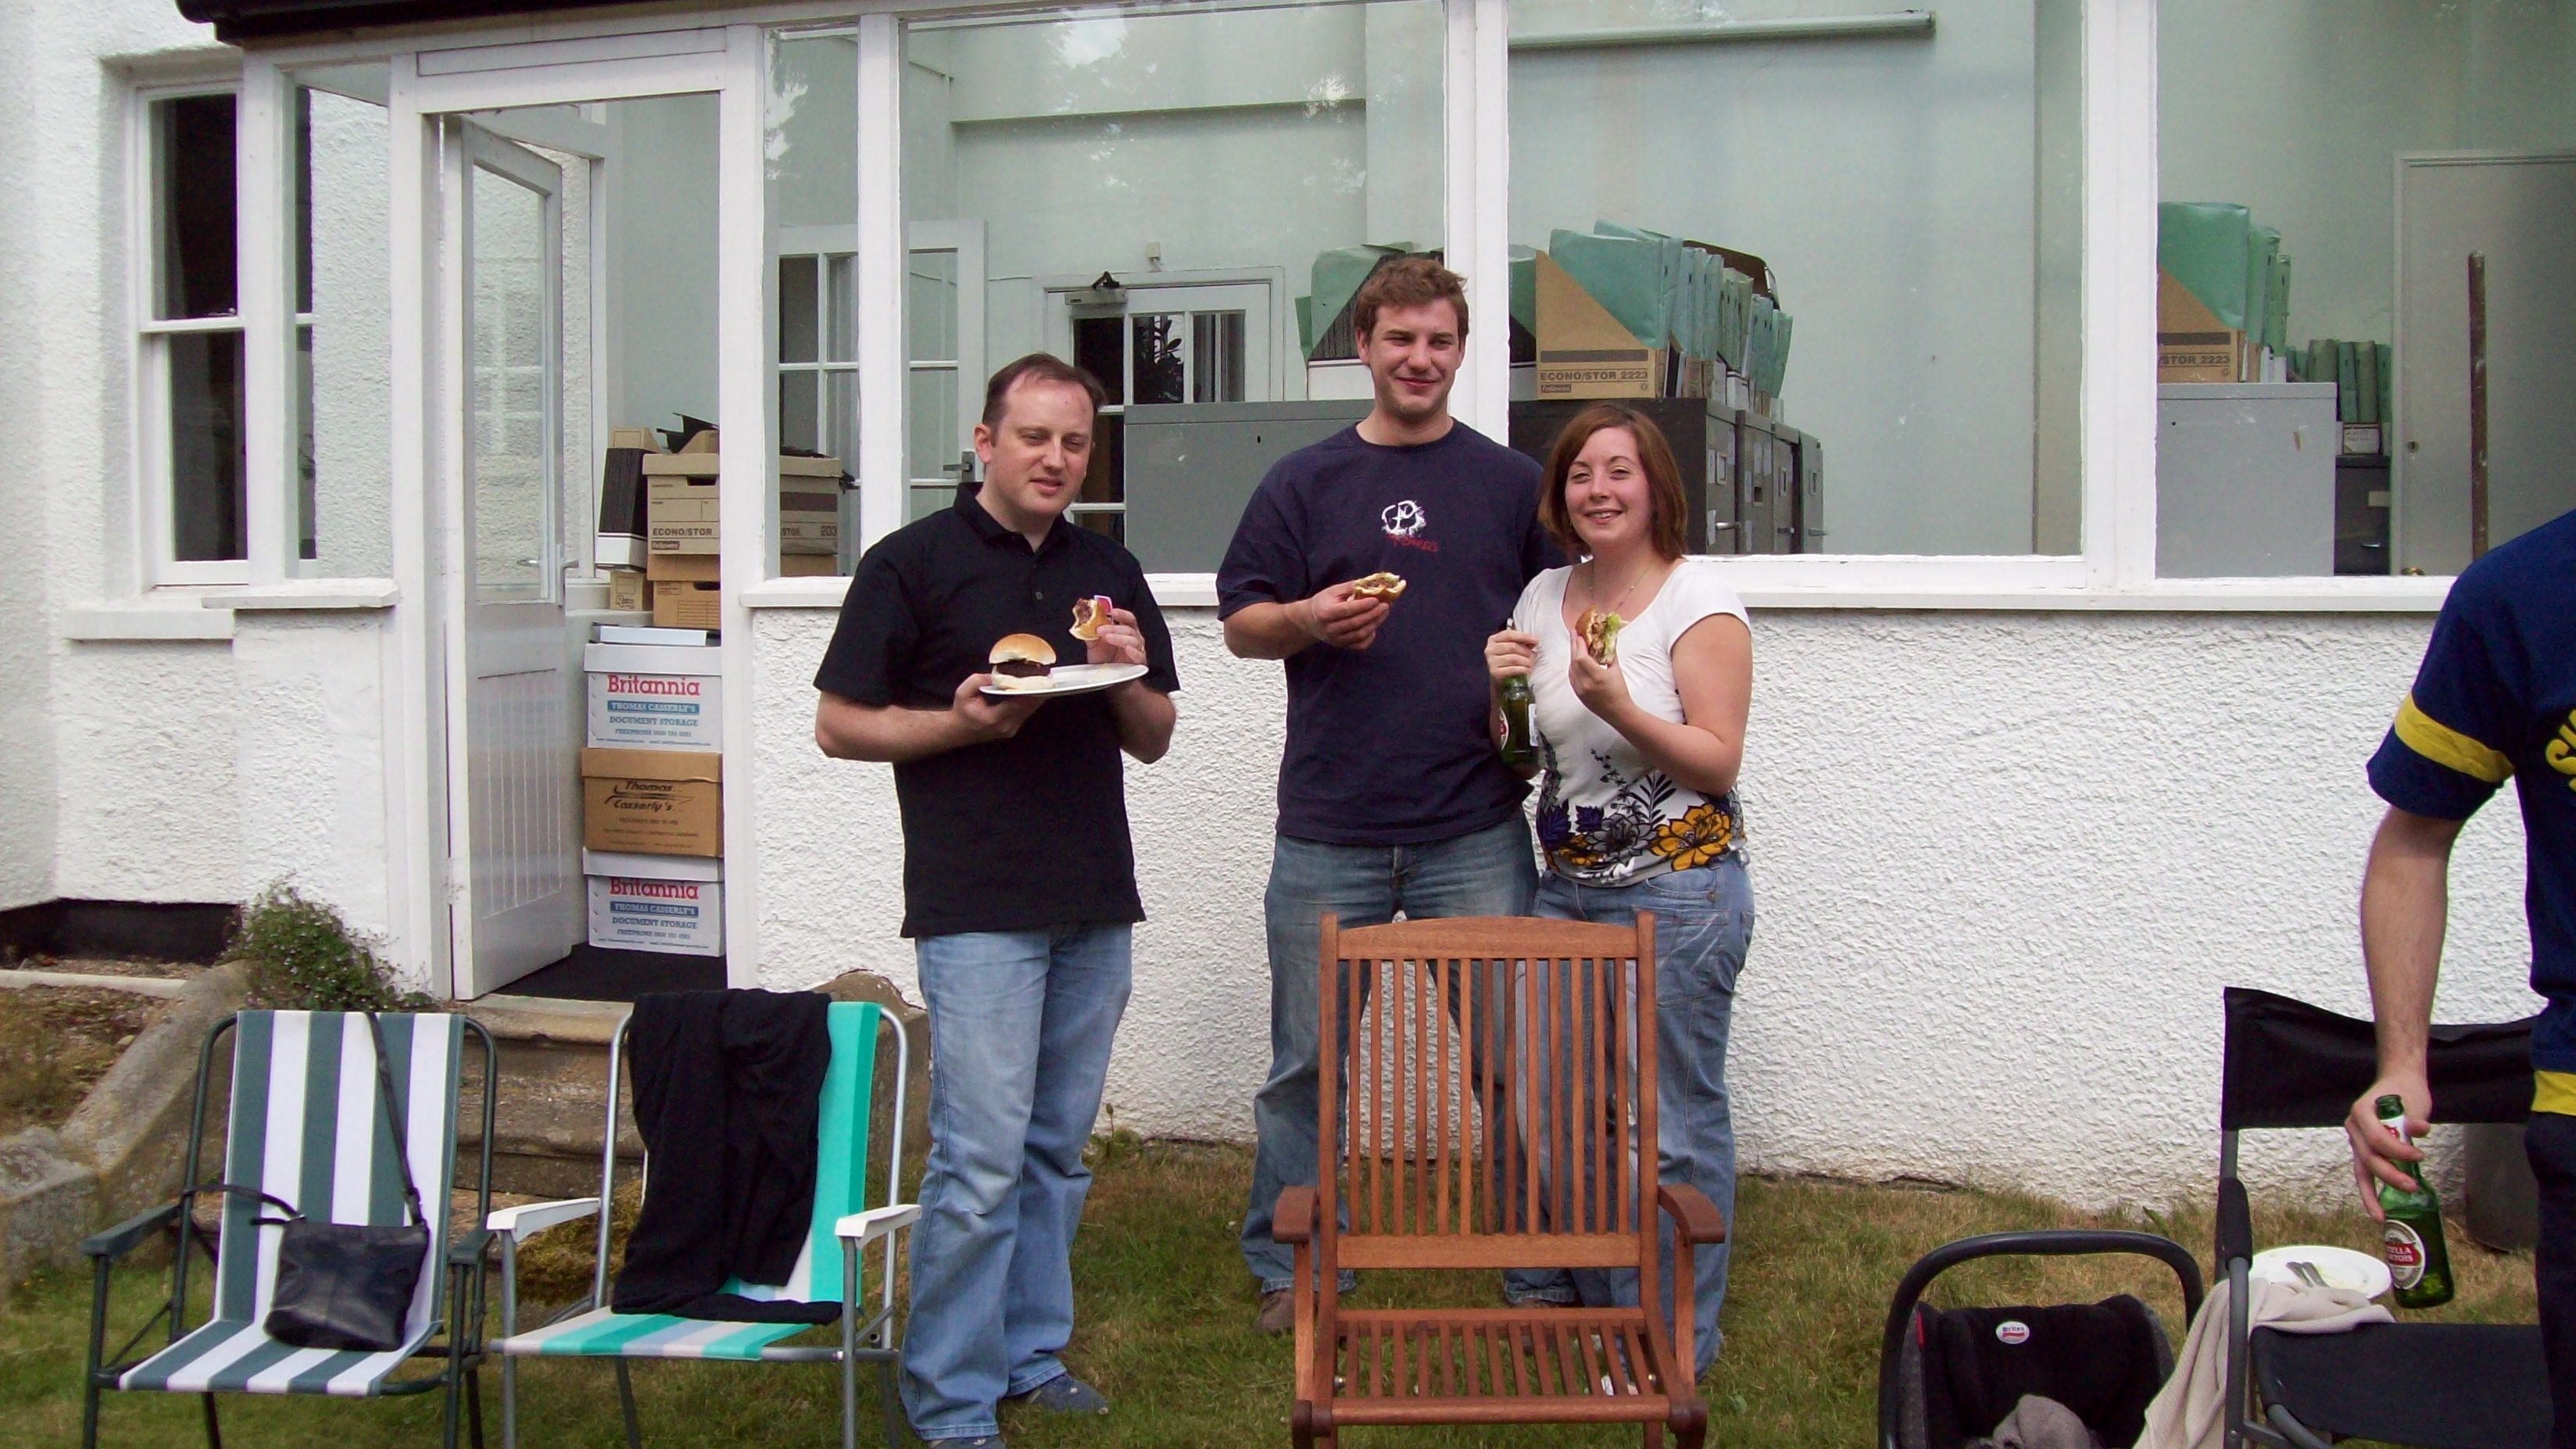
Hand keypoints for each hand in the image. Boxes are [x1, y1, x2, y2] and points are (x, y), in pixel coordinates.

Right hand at [951, 672, 1044, 743]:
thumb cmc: (962, 711)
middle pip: (1028, 707)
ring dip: (1037, 697)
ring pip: (1029, 711)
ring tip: (1045, 682)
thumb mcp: (963, 693)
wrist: (958, 731)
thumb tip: (993, 676)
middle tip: (1047, 678)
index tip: (1040, 680)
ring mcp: (1011, 729)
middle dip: (1038, 692)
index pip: (1018, 703)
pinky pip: (1025, 713)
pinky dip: (1031, 702)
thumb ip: (976, 681)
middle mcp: (1006, 726)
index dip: (1031, 692)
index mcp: (995, 718)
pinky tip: (1036, 691)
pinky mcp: (1013, 728)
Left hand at [1086, 607, 1149, 668]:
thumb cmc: (1104, 659)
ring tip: (1108, 638)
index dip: (1121, 614)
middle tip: (1100, 630)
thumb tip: (1083, 623)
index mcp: (1125, 631)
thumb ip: (1091, 634)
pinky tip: (1127, 649)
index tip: (1111, 611)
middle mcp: (1134, 638)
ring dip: (1120, 638)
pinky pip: (1139, 656)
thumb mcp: (1094, 645)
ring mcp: (1137, 650)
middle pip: (1128, 629)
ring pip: (1133, 641)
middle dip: (1113, 628)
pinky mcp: (1139, 663)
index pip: (1128, 618)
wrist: (1108, 678)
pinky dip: (1134, 652)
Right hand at [1297, 581, 1390, 650]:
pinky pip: (1360, 644)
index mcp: (1326, 613)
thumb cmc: (1324, 602)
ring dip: (1375, 623)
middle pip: (1356, 623)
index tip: (1377, 599)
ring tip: (1384, 612)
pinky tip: (1374, 625)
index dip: (1363, 605)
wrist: (1311, 621)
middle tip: (1386, 605)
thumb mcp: (1333, 591)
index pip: (1347, 610)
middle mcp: (1330, 629)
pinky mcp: (1343, 646)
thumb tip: (1371, 583)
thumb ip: (1351, 587)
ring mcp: (1337, 640)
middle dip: (1373, 614)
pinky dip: (1370, 636)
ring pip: (1360, 634)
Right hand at [1486, 628, 1536, 684]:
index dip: (1524, 636)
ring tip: (1530, 664)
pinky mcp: (1494, 672)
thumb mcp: (1515, 649)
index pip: (1509, 634)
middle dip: (1526, 651)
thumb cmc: (1509, 662)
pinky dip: (1522, 669)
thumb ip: (1523, 643)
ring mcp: (1491, 661)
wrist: (1502, 681)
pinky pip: (1512, 669)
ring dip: (1526, 661)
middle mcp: (1490, 649)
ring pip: (1513, 658)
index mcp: (1494, 639)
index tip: (1536, 640)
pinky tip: (1527, 670)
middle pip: (1512, 646)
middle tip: (1533, 656)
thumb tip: (1534, 641)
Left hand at [1566, 640, 1631, 720]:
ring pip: (1571, 669)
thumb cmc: (1620, 692)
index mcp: (1597, 676)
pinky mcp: (1578, 695)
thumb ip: (1611, 654)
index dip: (1579, 645)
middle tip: (1574, 634)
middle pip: (1574, 661)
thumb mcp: (1616, 670)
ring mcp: (1580, 690)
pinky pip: (1571, 677)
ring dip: (1573, 656)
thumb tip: (1609, 639)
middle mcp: (1586, 683)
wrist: (1618, 712)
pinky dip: (1573, 667)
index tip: (1579, 635)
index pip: (1582, 657)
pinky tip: (1575, 661)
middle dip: (1573, 646)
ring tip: (1575, 646)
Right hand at [2345, 1072, 2430, 1219]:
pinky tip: (2378, 1208)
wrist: (2397, 1081)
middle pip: (2368, 1158)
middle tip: (2412, 1188)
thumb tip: (2420, 1129)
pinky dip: (2370, 1190)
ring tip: (2384, 1214)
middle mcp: (2354, 1128)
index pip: (2377, 1139)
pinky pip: (2364, 1171)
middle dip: (2389, 1176)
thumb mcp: (2414, 1101)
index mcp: (2361, 1113)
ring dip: (2373, 1192)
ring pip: (2361, 1170)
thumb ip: (2414, 1118)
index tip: (2420, 1156)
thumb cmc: (2405, 1090)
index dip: (2398, 1152)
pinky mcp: (2363, 1148)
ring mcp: (2356, 1139)